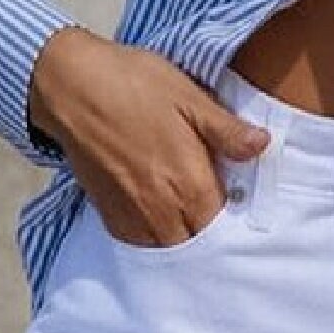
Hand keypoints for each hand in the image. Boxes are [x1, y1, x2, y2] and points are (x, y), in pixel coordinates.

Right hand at [27, 29, 269, 247]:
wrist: (71, 87)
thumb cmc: (133, 85)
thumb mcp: (189, 97)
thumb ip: (226, 130)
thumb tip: (262, 146)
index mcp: (189, 184)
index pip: (226, 224)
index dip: (237, 214)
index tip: (241, 197)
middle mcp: (162, 210)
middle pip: (199, 241)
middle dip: (211, 229)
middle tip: (217, 203)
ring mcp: (133, 216)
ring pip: (170, 247)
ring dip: (184, 235)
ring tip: (191, 211)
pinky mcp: (108, 214)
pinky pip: (140, 242)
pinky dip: (155, 236)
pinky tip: (162, 213)